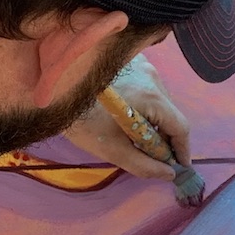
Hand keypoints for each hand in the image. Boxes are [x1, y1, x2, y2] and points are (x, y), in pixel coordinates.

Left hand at [62, 54, 191, 180]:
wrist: (53, 87)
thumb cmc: (82, 120)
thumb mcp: (113, 150)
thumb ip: (144, 165)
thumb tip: (169, 174)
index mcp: (152, 98)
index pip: (181, 127)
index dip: (181, 151)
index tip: (177, 167)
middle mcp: (153, 77)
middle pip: (171, 114)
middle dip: (164, 138)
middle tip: (149, 155)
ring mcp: (143, 65)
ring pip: (159, 101)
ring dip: (152, 121)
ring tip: (131, 134)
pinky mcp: (131, 60)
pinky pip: (146, 88)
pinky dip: (142, 105)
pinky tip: (122, 114)